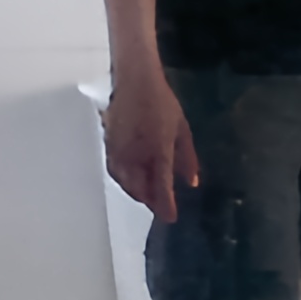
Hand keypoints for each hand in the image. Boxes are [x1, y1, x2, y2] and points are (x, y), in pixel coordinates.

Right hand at [103, 70, 199, 222]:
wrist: (134, 81)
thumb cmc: (163, 104)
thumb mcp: (182, 130)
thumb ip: (187, 158)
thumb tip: (191, 183)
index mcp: (159, 151)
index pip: (161, 187)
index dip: (165, 205)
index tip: (170, 218)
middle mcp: (137, 154)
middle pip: (140, 189)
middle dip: (150, 201)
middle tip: (160, 207)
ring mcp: (120, 149)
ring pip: (125, 182)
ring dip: (136, 193)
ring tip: (147, 196)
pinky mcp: (109, 144)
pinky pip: (115, 170)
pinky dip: (123, 181)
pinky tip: (131, 181)